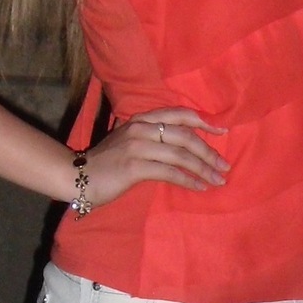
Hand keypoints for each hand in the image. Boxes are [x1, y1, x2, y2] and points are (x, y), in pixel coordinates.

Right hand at [82, 108, 228, 206]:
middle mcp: (142, 128)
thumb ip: (151, 136)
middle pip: (186, 136)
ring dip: (203, 169)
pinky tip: (199, 187)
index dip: (204, 122)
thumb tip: (181, 145)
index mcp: (142, 119)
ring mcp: (138, 147)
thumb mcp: (128, 140)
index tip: (222, 132)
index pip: (180, 114)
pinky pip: (170, 172)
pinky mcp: (135, 167)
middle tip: (224, 166)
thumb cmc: (106, 162)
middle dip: (209, 152)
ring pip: (181, 155)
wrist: (78, 176)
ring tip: (217, 180)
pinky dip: (188, 180)